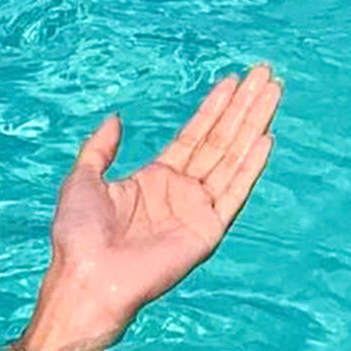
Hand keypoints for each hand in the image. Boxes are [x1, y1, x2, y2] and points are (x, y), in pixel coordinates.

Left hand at [27, 63, 281, 350]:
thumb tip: (116, 119)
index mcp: (155, 179)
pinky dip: (250, 167)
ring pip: (232, 157)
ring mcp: (197, 210)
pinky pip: (234, 193)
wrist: (87, 277)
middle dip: (242, 107)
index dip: (214, 108)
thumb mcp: (81, 180)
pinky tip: (266, 138)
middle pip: (220, 139)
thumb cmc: (77, 235)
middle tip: (265, 74)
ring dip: (253, 124)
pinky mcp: (207, 231)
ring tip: (273, 93)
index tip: (233, 80)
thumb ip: (99, 149)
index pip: (194, 135)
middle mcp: (182, 191)